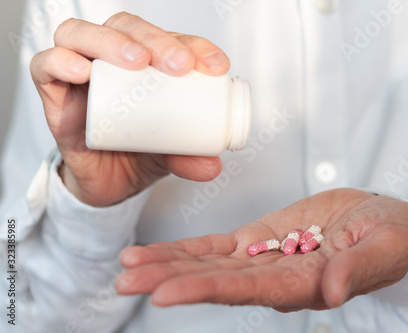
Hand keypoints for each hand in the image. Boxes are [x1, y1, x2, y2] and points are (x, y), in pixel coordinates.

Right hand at [30, 12, 229, 205]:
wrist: (108, 181)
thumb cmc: (141, 152)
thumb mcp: (172, 155)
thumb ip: (189, 157)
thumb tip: (211, 165)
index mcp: (149, 66)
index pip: (170, 40)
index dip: (195, 46)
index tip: (216, 67)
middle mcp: (114, 62)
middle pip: (126, 27)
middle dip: (155, 39)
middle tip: (178, 64)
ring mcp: (82, 73)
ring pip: (82, 33)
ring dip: (110, 41)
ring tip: (136, 61)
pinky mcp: (55, 93)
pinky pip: (46, 66)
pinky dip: (60, 61)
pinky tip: (82, 71)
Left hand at [115, 189, 407, 311]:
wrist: (380, 221)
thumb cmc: (390, 235)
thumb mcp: (385, 247)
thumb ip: (361, 268)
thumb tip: (334, 291)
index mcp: (304, 283)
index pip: (248, 290)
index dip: (207, 291)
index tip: (165, 294)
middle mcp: (275, 277)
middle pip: (216, 281)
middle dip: (170, 281)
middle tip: (125, 282)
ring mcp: (262, 258)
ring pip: (208, 264)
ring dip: (166, 266)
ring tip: (126, 268)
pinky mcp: (257, 239)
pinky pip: (215, 247)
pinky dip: (183, 250)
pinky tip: (152, 253)